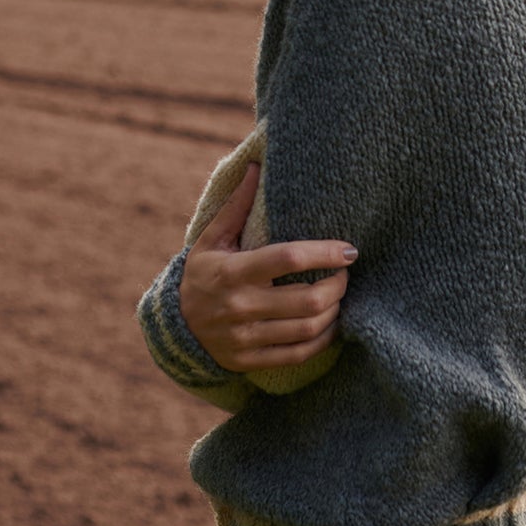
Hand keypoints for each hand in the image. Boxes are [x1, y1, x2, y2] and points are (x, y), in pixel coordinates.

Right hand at [178, 162, 356, 372]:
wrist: (177, 328)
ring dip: (334, 311)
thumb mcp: (212, 239)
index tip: (349, 249)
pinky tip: (330, 323)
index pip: (287, 259)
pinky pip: (298, 354)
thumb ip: (236, 206)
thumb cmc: (203, 274)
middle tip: (345, 273)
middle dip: (337, 285)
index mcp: (232, 272)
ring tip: (339, 295)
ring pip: (307, 328)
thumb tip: (255, 165)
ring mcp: (245, 338)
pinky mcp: (250, 361)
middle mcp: (239, 307)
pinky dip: (323, 340)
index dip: (324, 252)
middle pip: (305, 299)